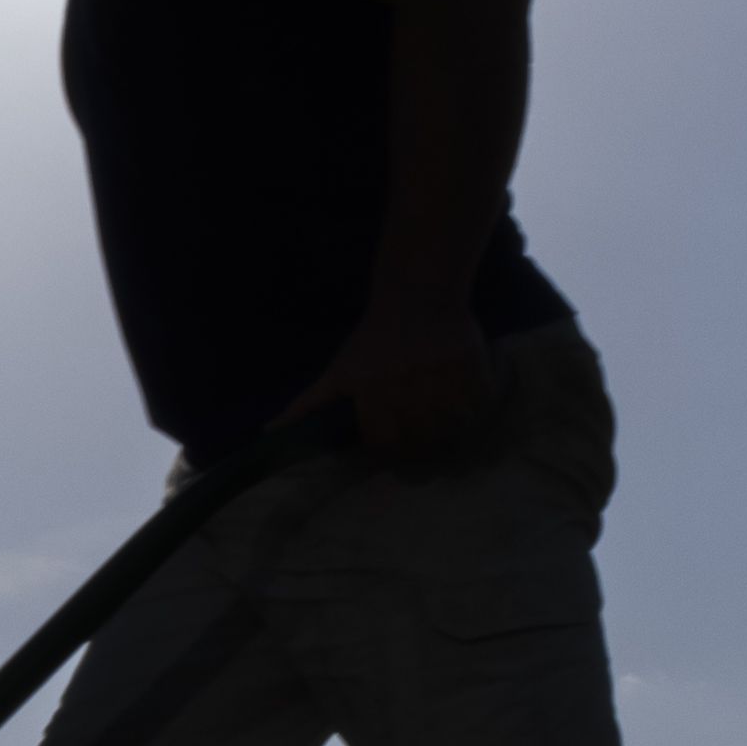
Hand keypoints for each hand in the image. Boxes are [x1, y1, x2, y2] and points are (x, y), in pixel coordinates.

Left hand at [290, 309, 494, 458]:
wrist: (417, 294)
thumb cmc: (373, 339)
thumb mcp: (338, 370)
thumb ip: (308, 405)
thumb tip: (269, 432)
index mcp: (371, 390)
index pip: (383, 443)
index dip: (389, 451)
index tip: (394, 449)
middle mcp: (406, 385)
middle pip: (420, 441)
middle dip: (420, 449)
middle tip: (422, 446)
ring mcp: (443, 377)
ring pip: (452, 429)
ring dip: (449, 434)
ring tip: (443, 427)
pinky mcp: (472, 367)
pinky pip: (478, 407)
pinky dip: (474, 411)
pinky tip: (463, 405)